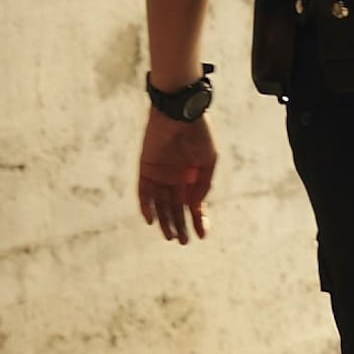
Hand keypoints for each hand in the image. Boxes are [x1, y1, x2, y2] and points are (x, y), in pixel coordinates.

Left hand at [137, 113, 215, 242]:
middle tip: (183, 242)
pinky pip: (144, 192)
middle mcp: (176, 177)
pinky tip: (151, 221)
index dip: (199, 220)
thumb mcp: (209, 161)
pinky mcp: (146, 168)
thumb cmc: (199, 133)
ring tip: (170, 236)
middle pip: (176, 207)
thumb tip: (194, 206)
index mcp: (193, 176)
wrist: (180, 112)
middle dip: (180, 225)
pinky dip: (146, 206)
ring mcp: (160, 174)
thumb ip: (202, 185)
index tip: (202, 235)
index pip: (194, 204)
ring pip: (160, 204)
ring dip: (165, 221)